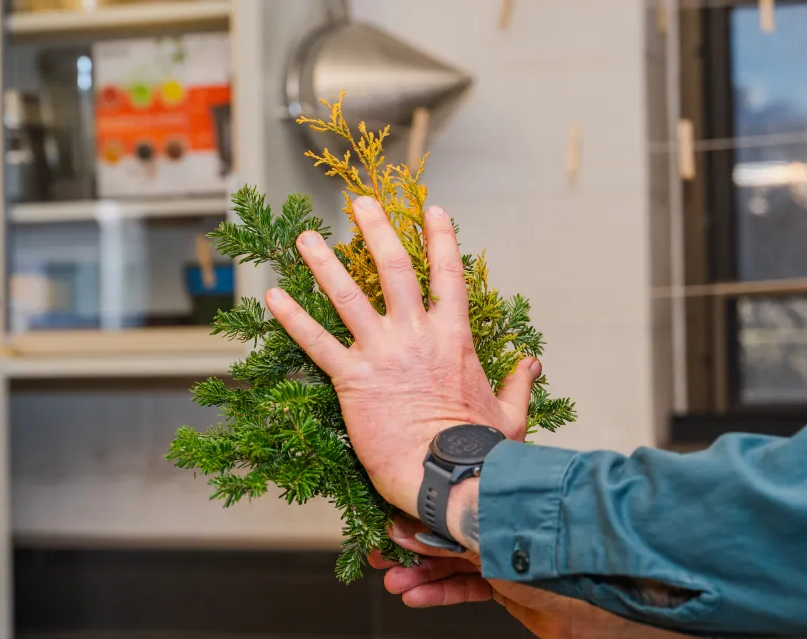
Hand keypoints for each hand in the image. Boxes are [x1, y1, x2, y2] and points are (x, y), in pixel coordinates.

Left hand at [265, 196, 541, 517]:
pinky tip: (273, 297)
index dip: (442, 239)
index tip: (433, 210)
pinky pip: (317, 343)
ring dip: (324, 265)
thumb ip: (519, 383)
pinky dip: (293, 319)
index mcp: (454, 338)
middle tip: (360, 203)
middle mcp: (416, 335)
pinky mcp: (353, 381)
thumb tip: (533, 364)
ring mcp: (382, 354)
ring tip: (305, 238)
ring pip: (348, 296)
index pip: (449, 276)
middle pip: (394, 269)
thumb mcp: (510, 413)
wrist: (450, 478)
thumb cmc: (480, 451)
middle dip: (377, 230)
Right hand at [374, 523, 693, 638]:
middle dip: (410, 544)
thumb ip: (464, 534)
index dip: (416, 512)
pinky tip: (417, 597)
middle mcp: (502, 525)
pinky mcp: (512, 589)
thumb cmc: (574, 554)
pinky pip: (468, 590)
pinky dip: (441, 595)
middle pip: (444, 532)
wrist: (620, 600)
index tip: (387, 520)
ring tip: (392, 580)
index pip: (448, 501)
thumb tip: (422, 528)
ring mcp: (506, 558)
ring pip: (451, 564)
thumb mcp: (511, 539)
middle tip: (379, 552)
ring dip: (420, 574)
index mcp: (502, 499)